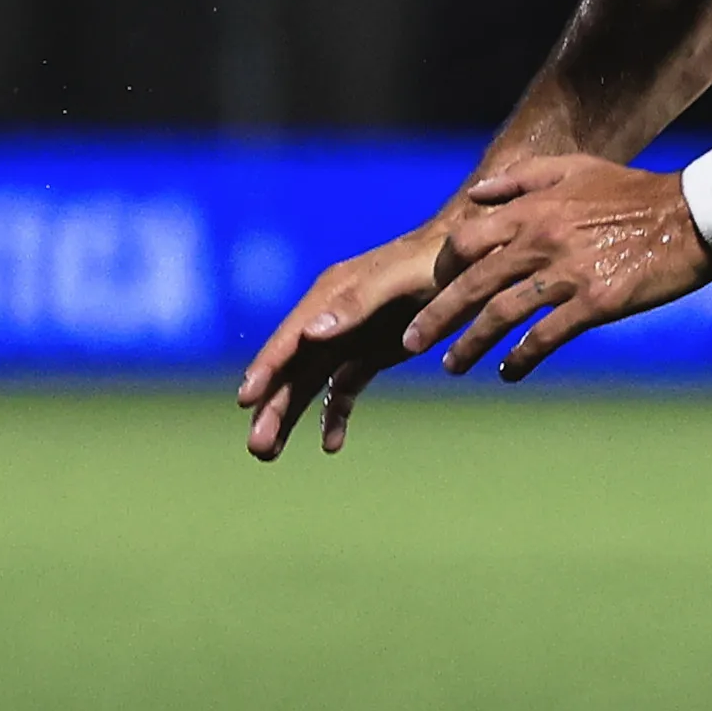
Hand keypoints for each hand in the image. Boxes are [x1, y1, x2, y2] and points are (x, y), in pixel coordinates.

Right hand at [237, 225, 449, 459]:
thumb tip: (310, 334)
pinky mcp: (367, 355)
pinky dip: (333, 416)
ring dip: (288, 416)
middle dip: (271, 407)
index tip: (246, 399)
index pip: (289, 340)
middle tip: (256, 448)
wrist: (465, 256)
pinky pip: (341, 389)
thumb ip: (354, 305)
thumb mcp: (396, 280)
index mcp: (328, 297)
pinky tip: (331, 444)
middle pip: (291, 369)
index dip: (266, 369)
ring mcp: (346, 339)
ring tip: (267, 454)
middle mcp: (328, 320)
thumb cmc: (430, 262)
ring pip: (307, 383)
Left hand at [403, 153, 711, 385]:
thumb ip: (522, 179)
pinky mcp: (595, 302)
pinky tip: (509, 372)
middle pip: (472, 284)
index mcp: (533, 208)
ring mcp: (566, 273)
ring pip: (500, 315)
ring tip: (452, 366)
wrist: (693, 214)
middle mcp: (541, 240)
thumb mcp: (575, 168)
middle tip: (411, 342)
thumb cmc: (635, 191)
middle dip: (436, 317)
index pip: (467, 241)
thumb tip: (476, 195)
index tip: (435, 288)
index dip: (445, 269)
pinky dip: (522, 357)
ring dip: (470, 345)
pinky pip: (545, 336)